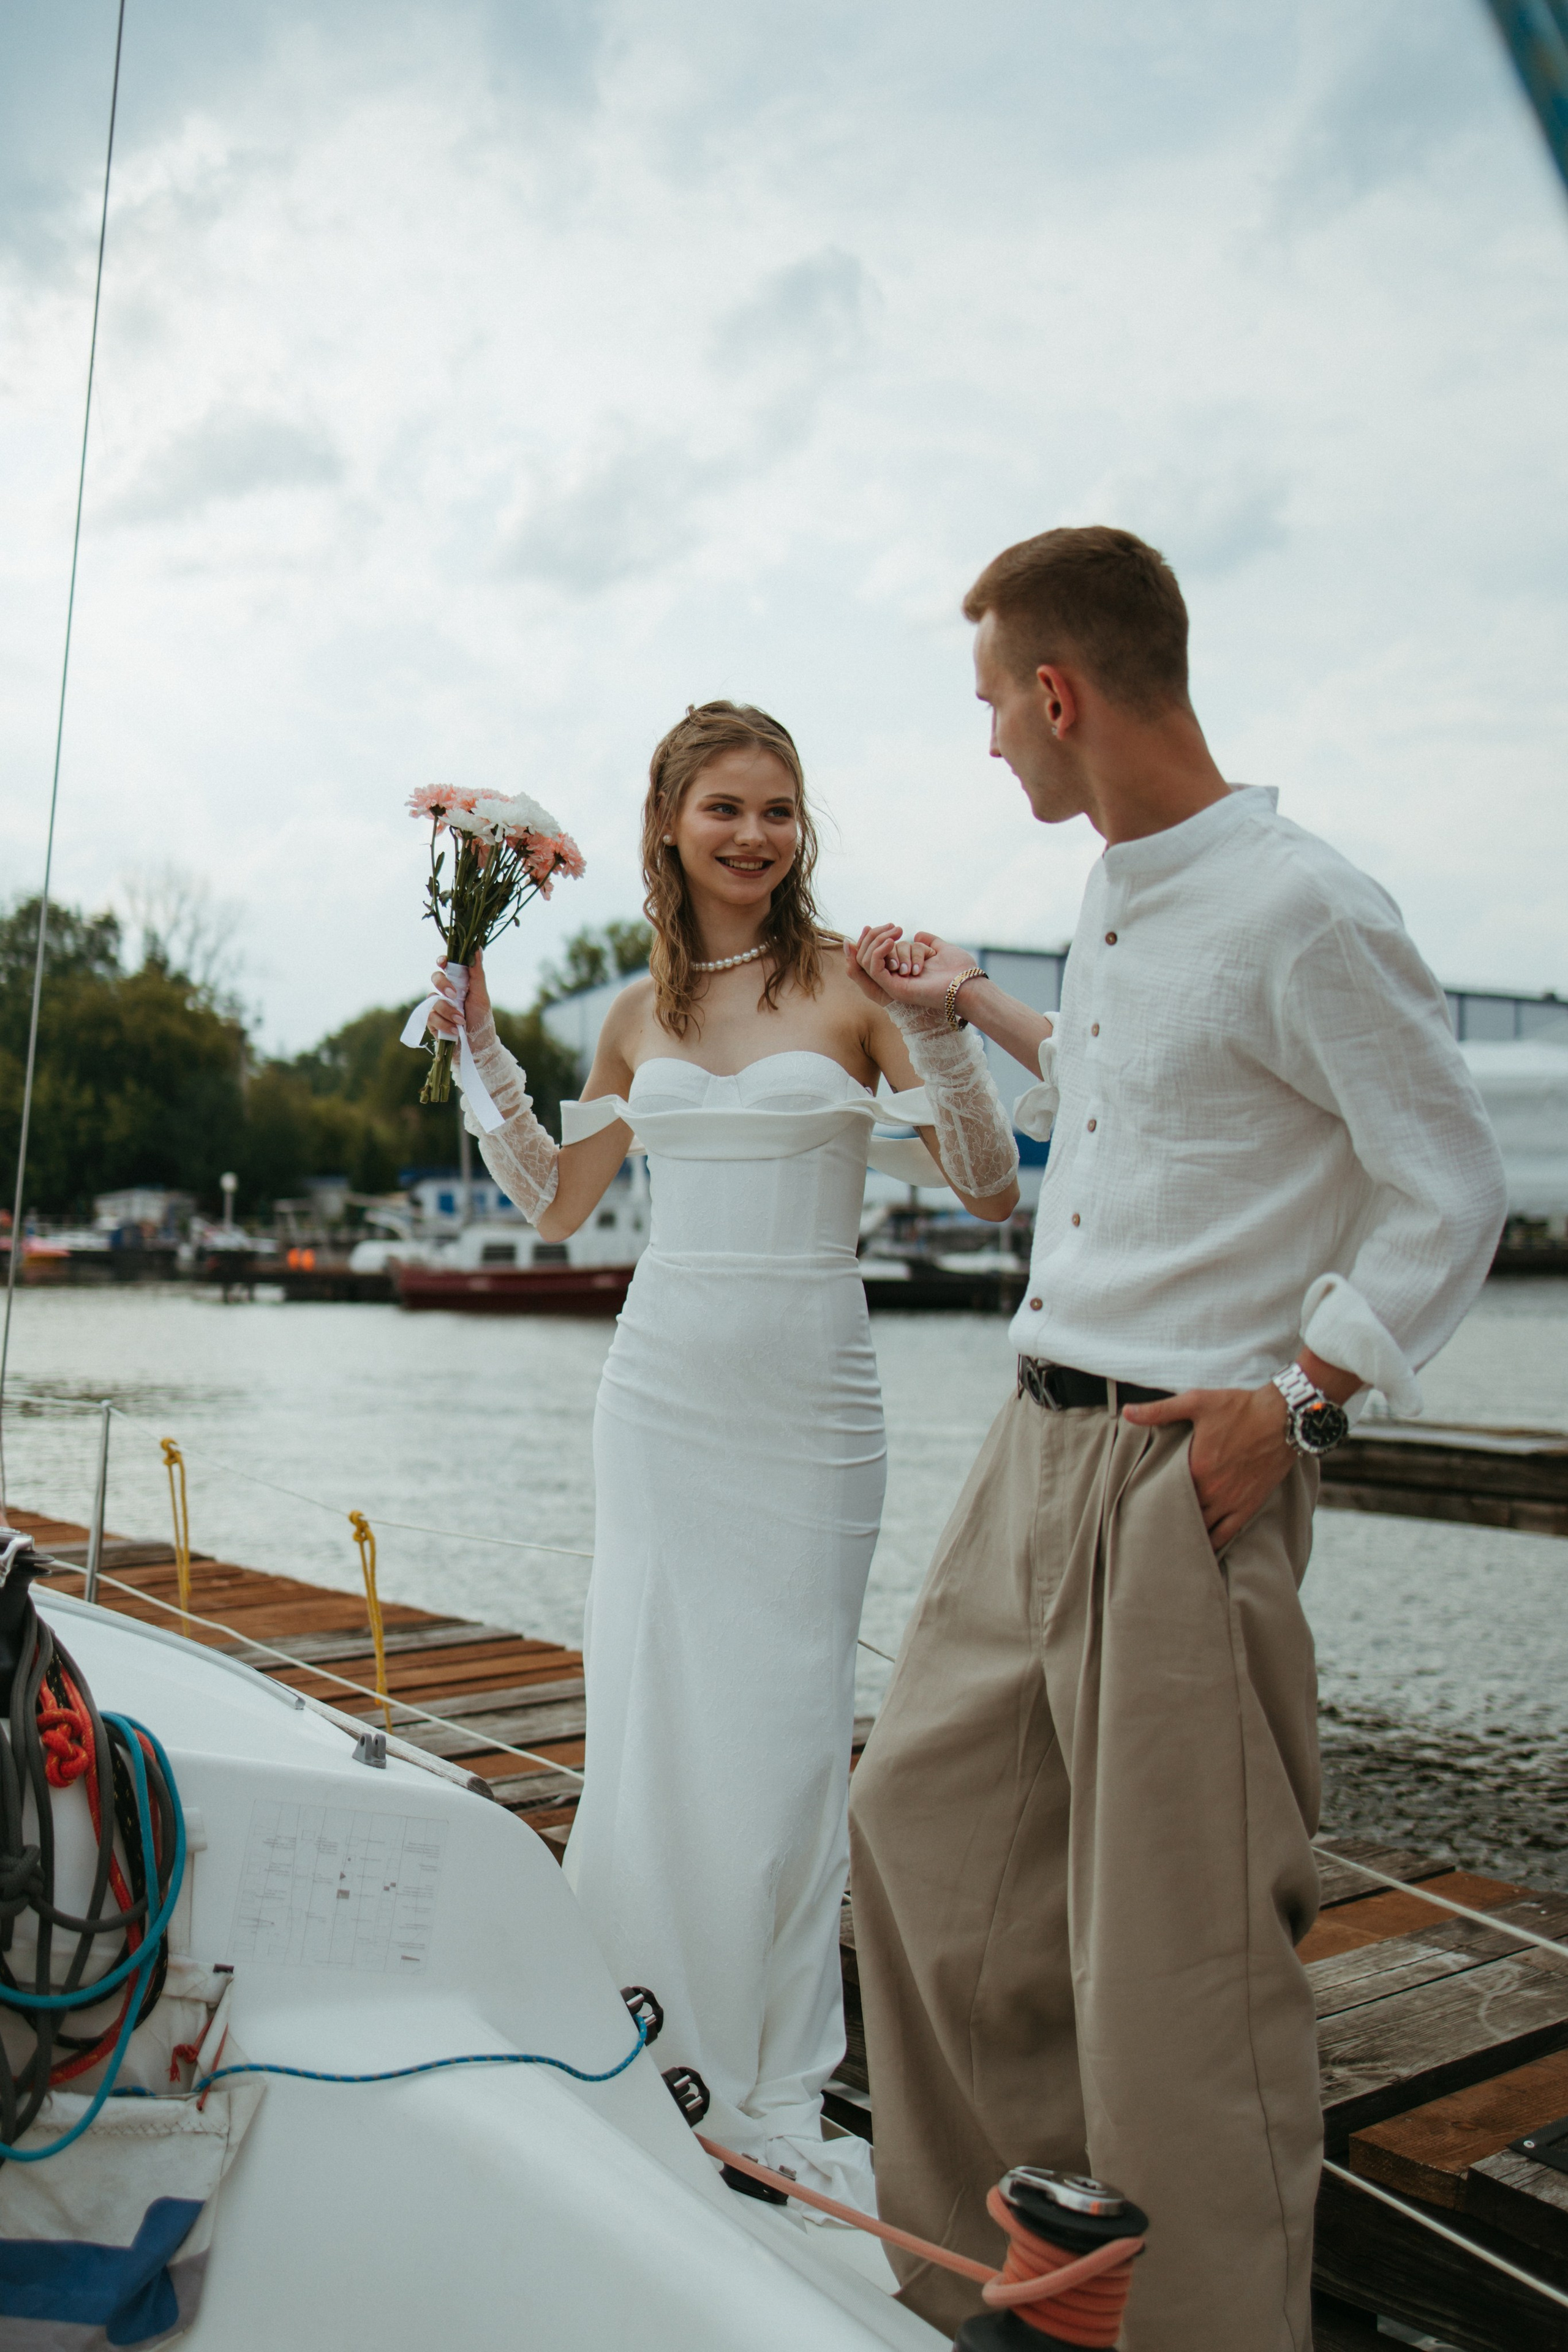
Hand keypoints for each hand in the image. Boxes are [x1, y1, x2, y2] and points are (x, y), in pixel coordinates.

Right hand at [427, 948, 490, 1038]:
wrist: (478, 1046)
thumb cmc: (481, 1019)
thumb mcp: (481, 995)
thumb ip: (477, 973)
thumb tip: (476, 948)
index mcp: (459, 983)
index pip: (446, 967)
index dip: (442, 961)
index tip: (443, 962)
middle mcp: (446, 992)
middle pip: (435, 978)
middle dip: (443, 985)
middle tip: (454, 995)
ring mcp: (438, 1007)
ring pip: (433, 999)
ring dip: (448, 1011)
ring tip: (461, 1021)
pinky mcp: (432, 1022)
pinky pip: (431, 1016)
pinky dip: (444, 1023)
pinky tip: (455, 1030)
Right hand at [843, 925, 970, 1009]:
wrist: (968, 985)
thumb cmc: (960, 970)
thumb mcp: (943, 950)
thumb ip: (930, 943)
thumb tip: (918, 934)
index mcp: (906, 971)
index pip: (880, 953)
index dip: (878, 938)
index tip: (892, 926)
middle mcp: (897, 979)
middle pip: (868, 955)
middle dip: (876, 936)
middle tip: (896, 928)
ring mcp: (893, 984)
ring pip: (867, 960)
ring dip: (878, 941)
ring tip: (896, 933)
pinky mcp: (893, 988)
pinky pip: (874, 967)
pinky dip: (878, 951)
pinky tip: (892, 941)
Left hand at [1121, 1383, 1293, 1552]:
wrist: (1283, 1418)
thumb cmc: (1240, 1408)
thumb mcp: (1196, 1402)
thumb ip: (1160, 1411)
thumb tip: (1126, 1412)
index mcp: (1195, 1468)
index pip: (1164, 1492)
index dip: (1151, 1498)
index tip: (1138, 1503)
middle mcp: (1211, 1490)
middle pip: (1182, 1514)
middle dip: (1167, 1519)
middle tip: (1149, 1528)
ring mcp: (1230, 1502)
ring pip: (1202, 1529)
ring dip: (1187, 1534)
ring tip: (1170, 1543)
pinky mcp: (1248, 1506)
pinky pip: (1227, 1535)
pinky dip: (1213, 1544)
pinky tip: (1202, 1551)